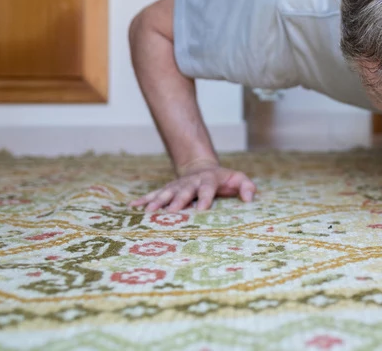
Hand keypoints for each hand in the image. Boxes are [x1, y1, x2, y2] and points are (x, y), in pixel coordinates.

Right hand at [129, 162, 255, 211]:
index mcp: (209, 180)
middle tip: (172, 211)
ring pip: (166, 193)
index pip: (208, 188)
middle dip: (178, 200)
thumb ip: (246, 187)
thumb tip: (249, 199)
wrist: (203, 168)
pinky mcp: (168, 190)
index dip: (205, 198)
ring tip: (148, 212)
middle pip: (184, 191)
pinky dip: (144, 200)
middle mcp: (191, 182)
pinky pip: (154, 194)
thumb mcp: (238, 179)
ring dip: (157, 202)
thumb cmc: (224, 179)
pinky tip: (132, 207)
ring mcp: (177, 185)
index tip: (202, 210)